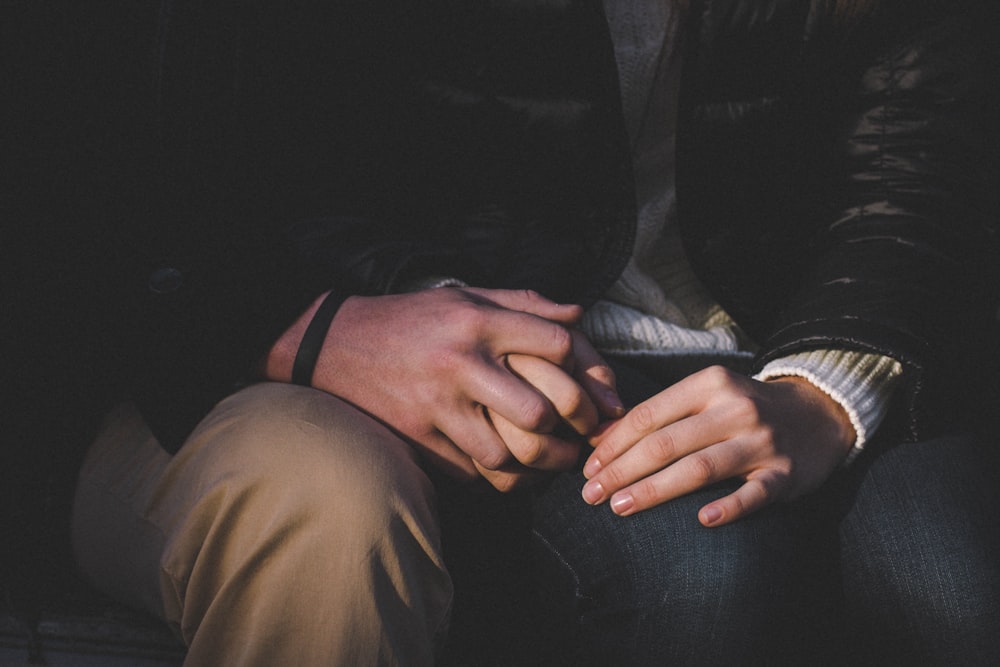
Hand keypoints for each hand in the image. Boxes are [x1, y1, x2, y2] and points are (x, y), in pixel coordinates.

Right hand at [266, 287, 606, 482]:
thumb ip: (523, 303)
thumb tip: (578, 314)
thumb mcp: (465, 297)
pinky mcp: (417, 438)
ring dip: (539, 463)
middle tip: (584, 434)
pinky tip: (514, 468)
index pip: (555, 346)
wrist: (334, 345)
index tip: (600, 392)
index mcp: (476, 322)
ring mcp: (436, 406)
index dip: (589, 371)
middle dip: (571, 428)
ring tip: (555, 459)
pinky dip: (501, 477)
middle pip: (538, 409)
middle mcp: (459, 363)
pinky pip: (472, 471)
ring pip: (507, 453)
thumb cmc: (411, 318)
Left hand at [580, 366, 854, 525]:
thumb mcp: (705, 395)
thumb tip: (599, 438)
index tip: (587, 468)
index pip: (649, 415)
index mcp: (710, 383)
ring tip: (621, 507)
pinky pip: (754, 493)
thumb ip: (658, 413)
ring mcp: (762, 442)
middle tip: (591, 495)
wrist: (819, 413)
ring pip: (700, 468)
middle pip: (666, 443)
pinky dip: (729, 507)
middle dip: (622, 471)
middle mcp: (735, 409)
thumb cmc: (744, 407)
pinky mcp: (786, 474)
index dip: (613, 444)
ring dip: (655, 490)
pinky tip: (702, 520)